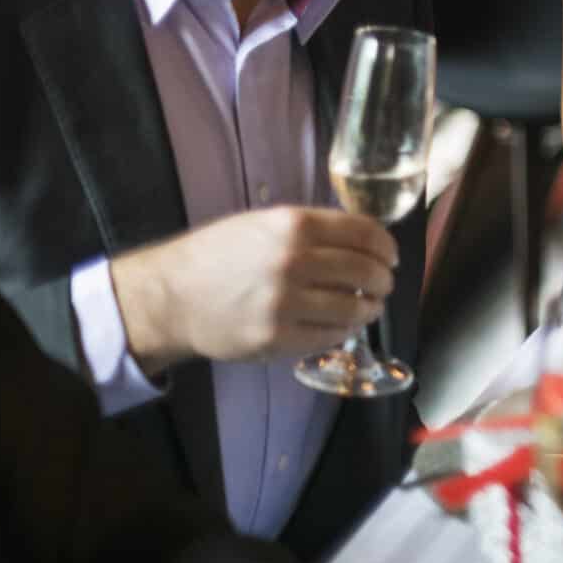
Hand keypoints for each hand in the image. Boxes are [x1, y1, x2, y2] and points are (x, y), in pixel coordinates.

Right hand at [110, 206, 398, 373]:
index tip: (391, 256)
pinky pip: (329, 336)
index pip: (365, 234)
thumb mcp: (264, 223)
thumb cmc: (218, 255)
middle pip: (365, 271)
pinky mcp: (277, 338)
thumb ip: (313, 228)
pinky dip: (344, 330)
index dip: (386, 246)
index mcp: (293, 226)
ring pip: (353, 308)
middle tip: (383, 284)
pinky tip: (343, 324)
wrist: (171, 296)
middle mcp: (293, 262)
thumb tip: (364, 238)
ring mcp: (285, 303)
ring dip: (370, 308)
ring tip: (369, 306)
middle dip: (383, 280)